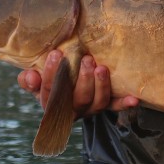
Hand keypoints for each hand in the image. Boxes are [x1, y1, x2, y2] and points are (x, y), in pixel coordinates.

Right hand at [17, 49, 138, 118]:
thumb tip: (29, 76)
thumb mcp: (37, 81)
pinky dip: (124, 103)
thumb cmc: (51, 80)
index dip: (51, 74)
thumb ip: (29, 80)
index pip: (50, 92)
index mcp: (52, 104)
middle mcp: (73, 110)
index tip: (56, 54)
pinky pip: (116, 106)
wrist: (69, 90)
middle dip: (82, 79)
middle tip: (87, 59)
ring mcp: (91, 109)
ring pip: (98, 102)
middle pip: (78, 99)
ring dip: (101, 86)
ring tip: (101, 68)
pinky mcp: (106, 106)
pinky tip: (134, 99)